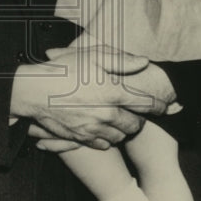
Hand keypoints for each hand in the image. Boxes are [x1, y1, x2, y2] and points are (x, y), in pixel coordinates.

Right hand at [11, 44, 171, 148]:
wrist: (34, 91)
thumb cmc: (62, 69)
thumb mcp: (92, 56)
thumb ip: (121, 60)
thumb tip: (144, 62)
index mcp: (114, 91)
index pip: (147, 104)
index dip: (161, 106)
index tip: (166, 107)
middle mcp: (108, 113)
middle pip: (136, 124)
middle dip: (138, 119)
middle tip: (134, 112)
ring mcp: (95, 128)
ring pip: (121, 135)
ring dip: (123, 129)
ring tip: (117, 119)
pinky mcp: (82, 138)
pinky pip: (104, 144)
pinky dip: (107, 138)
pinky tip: (102, 128)